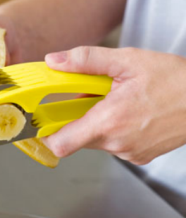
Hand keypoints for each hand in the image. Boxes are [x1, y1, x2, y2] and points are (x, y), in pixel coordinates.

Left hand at [42, 47, 185, 164]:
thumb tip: (54, 61)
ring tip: (117, 105)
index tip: (44, 123)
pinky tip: (128, 116)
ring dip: (96, 124)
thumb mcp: (127, 61)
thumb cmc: (173, 80)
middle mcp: (116, 143)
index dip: (47, 136)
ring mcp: (128, 152)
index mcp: (109, 121)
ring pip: (95, 141)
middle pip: (77, 139)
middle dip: (77, 120)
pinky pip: (113, 146)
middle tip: (91, 100)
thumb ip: (86, 61)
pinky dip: (112, 131)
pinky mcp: (138, 157)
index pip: (61, 144)